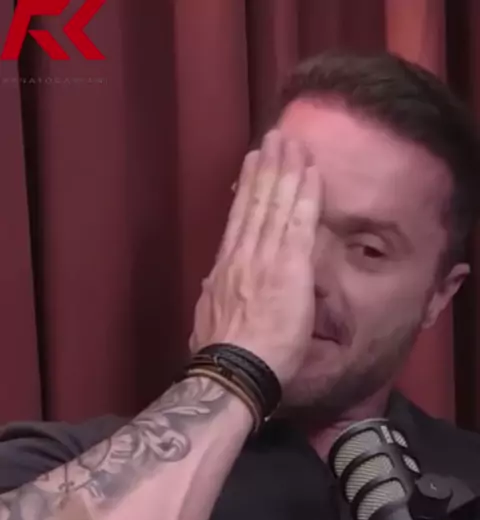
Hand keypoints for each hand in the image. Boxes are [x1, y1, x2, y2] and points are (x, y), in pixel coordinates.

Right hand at [189, 130, 321, 386]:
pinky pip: (299, 222)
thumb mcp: (207, 319)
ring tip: (292, 142)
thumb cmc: (222, 356)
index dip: (246, 190)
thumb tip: (211, 282)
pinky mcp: (289, 267)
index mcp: (225, 270)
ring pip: (276, 204)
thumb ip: (213, 296)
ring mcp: (265, 258)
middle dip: (267, 168)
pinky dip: (305, 195)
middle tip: (275, 138)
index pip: (238, 221)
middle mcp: (242, 256)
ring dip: (286, 170)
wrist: (232, 371)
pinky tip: (312, 172)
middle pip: (255, 203)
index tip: (252, 166)